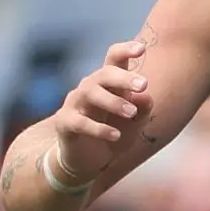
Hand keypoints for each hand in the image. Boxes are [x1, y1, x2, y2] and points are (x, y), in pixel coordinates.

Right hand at [53, 39, 153, 183]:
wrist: (88, 161)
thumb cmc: (115, 133)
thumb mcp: (136, 123)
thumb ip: (143, 109)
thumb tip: (145, 96)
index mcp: (109, 82)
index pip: (114, 58)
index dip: (126, 50)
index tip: (141, 49)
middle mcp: (90, 87)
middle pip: (104, 73)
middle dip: (124, 77)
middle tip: (144, 85)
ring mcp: (75, 103)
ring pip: (90, 92)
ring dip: (113, 101)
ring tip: (131, 112)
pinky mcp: (64, 122)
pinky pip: (79, 121)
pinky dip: (98, 128)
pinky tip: (116, 135)